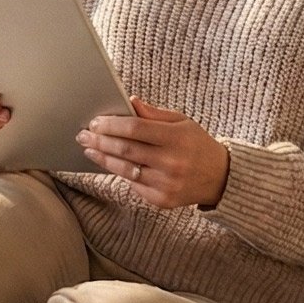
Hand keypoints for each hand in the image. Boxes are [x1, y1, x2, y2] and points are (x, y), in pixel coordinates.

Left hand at [78, 99, 230, 208]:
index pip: (135, 129)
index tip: (95, 122)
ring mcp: (166, 183)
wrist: (220, 178)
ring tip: (90, 149)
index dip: (111, 125)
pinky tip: (110, 163)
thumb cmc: (198, 145)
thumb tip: (130, 102)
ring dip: (103, 158)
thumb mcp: (182, 123)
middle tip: (83, 135)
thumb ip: (154, 115)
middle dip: (100, 141)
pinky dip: (120, 173)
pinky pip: (133, 185)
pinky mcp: (161, 200)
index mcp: (177, 138)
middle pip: (125, 149)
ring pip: (124, 169)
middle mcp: (171, 162)